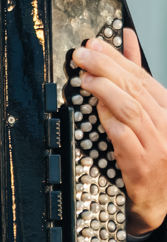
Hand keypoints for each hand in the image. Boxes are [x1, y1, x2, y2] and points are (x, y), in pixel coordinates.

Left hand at [73, 29, 166, 234]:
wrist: (158, 200)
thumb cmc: (153, 153)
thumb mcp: (149, 114)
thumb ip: (136, 79)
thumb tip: (127, 41)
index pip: (142, 76)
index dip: (117, 58)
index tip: (96, 45)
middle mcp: (166, 124)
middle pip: (135, 89)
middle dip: (106, 68)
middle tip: (83, 56)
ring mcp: (156, 144)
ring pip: (131, 109)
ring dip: (105, 90)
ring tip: (85, 79)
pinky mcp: (142, 164)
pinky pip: (124, 137)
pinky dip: (109, 121)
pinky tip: (95, 110)